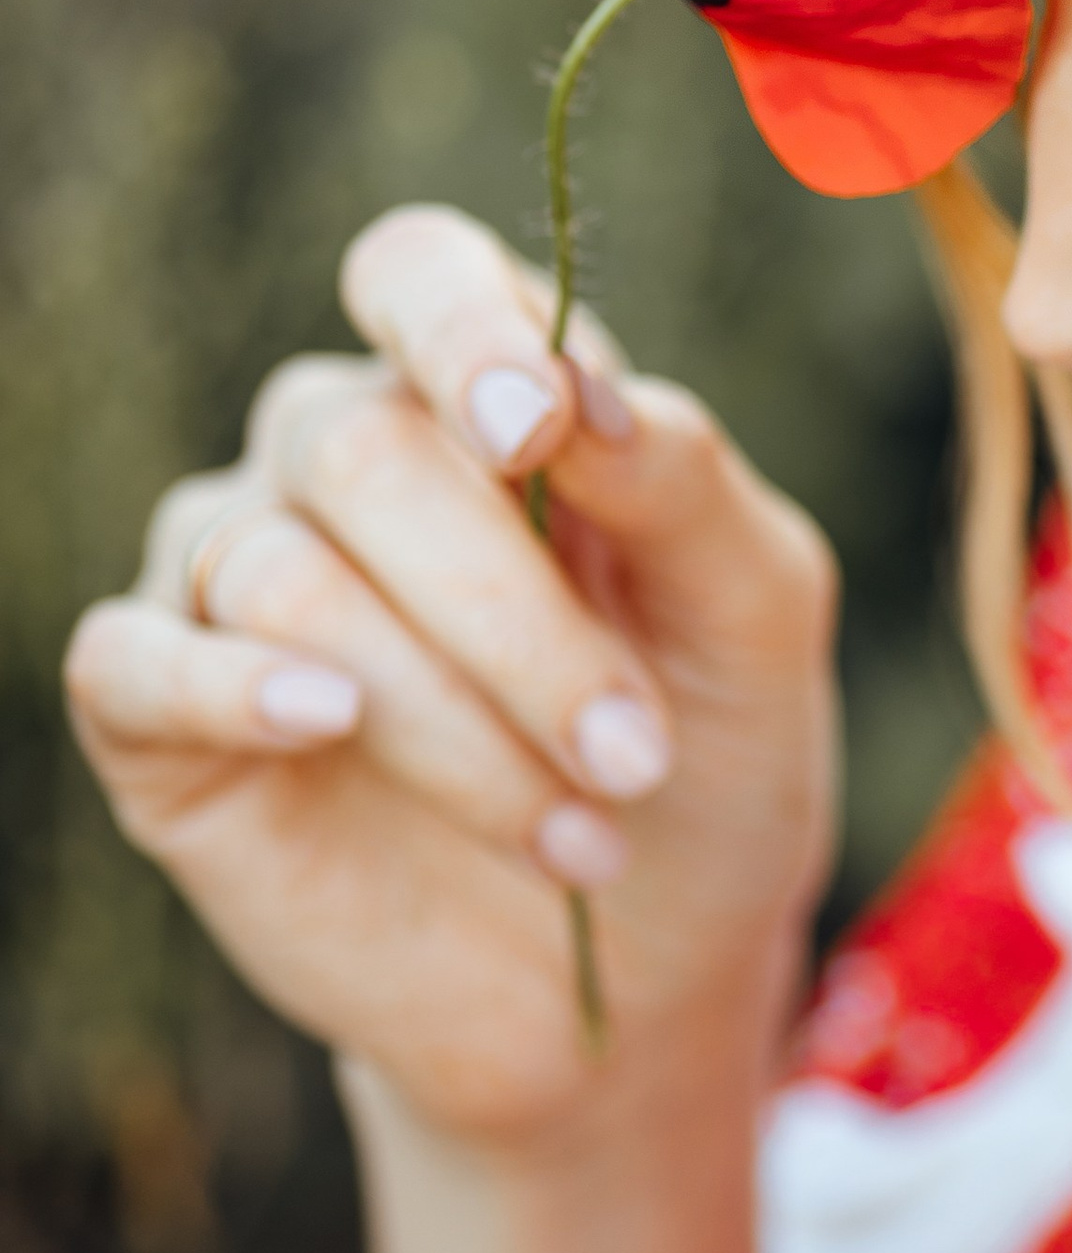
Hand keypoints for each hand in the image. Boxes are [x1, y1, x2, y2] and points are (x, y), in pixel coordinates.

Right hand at [64, 205, 839, 1147]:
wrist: (637, 978)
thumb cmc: (702, 761)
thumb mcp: (752, 616)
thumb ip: (684, 481)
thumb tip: (580, 392)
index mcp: (481, 396)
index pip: (419, 275)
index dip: (461, 329)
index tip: (538, 424)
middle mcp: (337, 456)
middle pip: (365, 447)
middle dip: (515, 612)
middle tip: (635, 755)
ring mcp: (235, 579)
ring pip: (287, 573)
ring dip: (449, 713)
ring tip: (580, 835)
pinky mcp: (158, 717)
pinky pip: (138, 658)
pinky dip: (232, 685)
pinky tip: (324, 720)